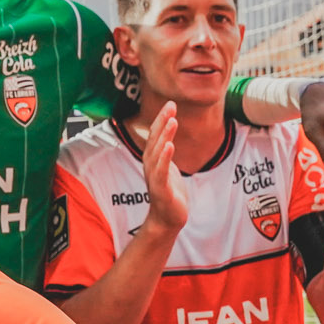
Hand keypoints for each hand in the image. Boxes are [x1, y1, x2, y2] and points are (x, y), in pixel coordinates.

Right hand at [138, 103, 188, 237]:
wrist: (167, 219)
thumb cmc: (169, 193)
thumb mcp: (168, 168)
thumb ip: (166, 153)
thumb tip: (168, 138)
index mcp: (153, 160)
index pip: (156, 135)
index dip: (161, 119)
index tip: (170, 104)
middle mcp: (151, 166)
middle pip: (155, 140)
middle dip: (162, 122)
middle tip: (171, 105)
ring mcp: (155, 177)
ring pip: (158, 153)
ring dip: (164, 136)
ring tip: (172, 121)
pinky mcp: (161, 189)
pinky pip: (162, 171)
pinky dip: (165, 158)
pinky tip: (170, 146)